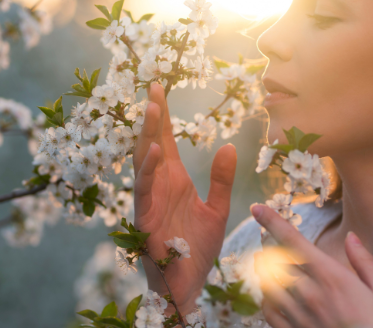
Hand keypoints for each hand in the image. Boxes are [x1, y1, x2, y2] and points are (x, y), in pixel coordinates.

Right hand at [133, 83, 237, 314]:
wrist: (189, 285)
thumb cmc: (197, 249)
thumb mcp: (217, 209)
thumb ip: (221, 179)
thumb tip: (228, 146)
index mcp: (173, 179)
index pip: (166, 140)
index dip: (163, 115)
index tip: (159, 87)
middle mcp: (159, 185)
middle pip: (153, 142)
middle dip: (153, 116)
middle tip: (154, 87)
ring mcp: (150, 200)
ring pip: (144, 161)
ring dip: (148, 135)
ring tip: (154, 108)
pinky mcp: (146, 218)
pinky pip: (144, 189)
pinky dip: (147, 170)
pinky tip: (155, 151)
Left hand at [251, 204, 372, 327]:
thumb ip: (365, 263)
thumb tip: (352, 236)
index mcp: (332, 277)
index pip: (293, 241)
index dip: (272, 222)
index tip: (257, 208)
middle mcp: (311, 294)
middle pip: (274, 260)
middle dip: (268, 247)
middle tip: (266, 241)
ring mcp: (300, 317)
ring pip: (267, 284)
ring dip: (264, 271)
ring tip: (265, 264)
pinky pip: (269, 313)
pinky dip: (266, 299)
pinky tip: (271, 296)